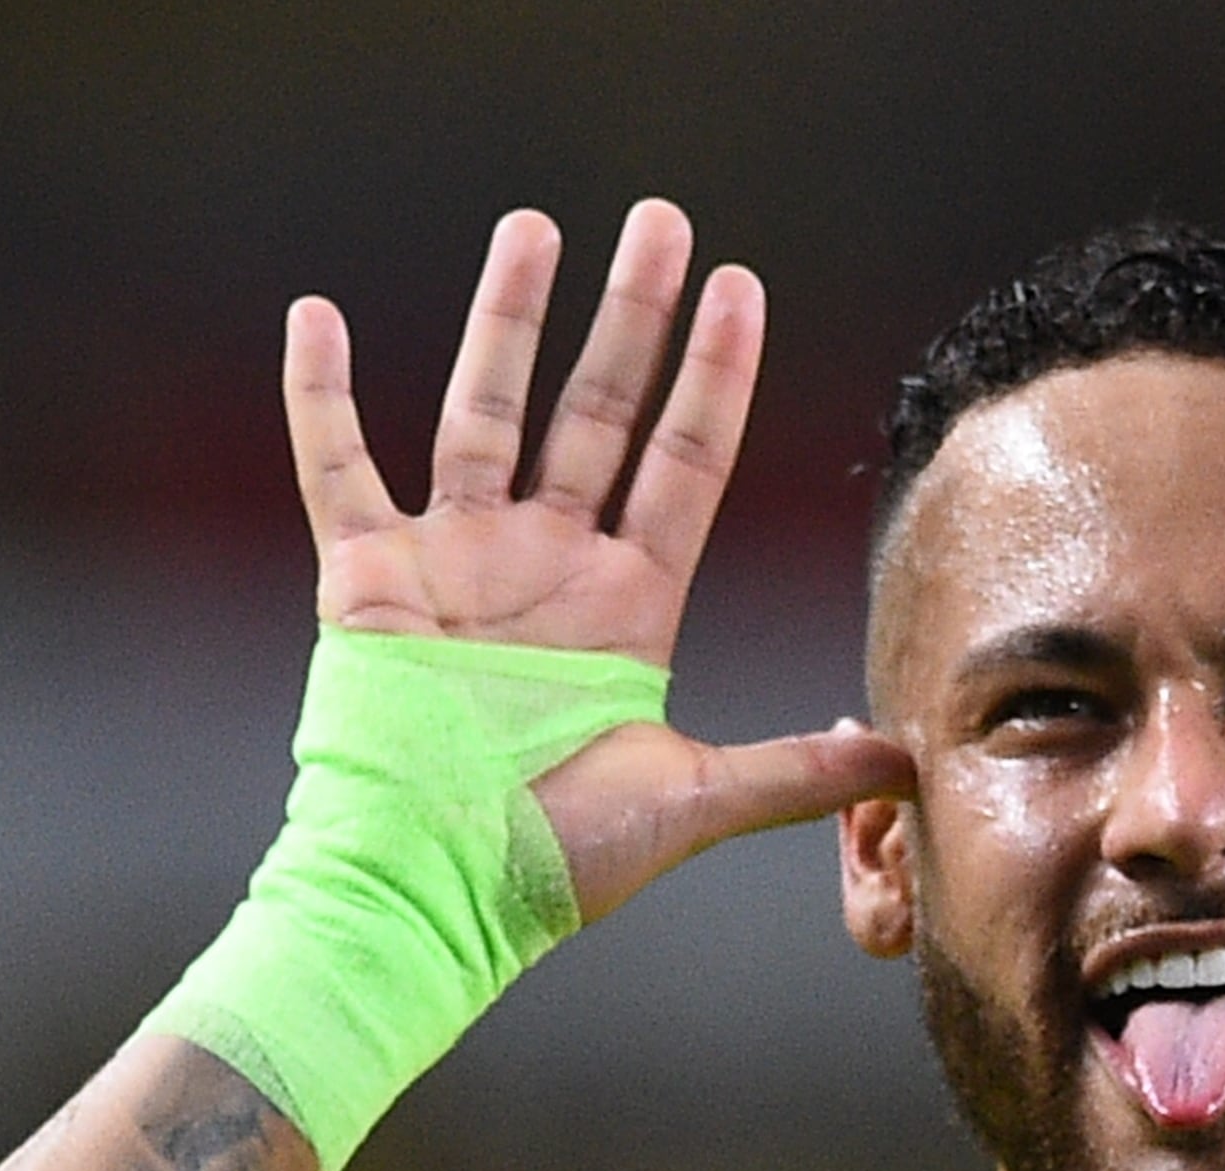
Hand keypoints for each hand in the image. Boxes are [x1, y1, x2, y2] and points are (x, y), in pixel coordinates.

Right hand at [283, 204, 906, 919]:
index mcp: (626, 604)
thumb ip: (799, 774)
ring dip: (507, 319)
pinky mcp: (372, 581)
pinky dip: (319, 396)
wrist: (433, 894)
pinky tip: (314, 314)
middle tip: (662, 221)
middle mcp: (547, 564)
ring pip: (484, 410)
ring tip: (534, 227)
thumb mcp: (696, 802)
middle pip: (599, 410)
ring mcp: (458, 562)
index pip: (686, 459)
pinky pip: (337, 467)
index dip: (715, 375)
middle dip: (632, 315)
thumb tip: (910, 762)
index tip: (743, 288)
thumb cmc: (556, 860)